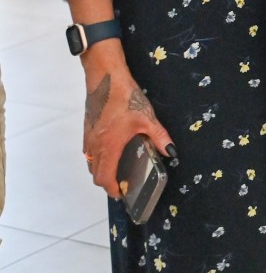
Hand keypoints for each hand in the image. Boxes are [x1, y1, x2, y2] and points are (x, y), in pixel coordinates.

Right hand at [83, 66, 175, 199]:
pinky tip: (111, 150)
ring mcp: (88, 137)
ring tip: (117, 168)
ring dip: (101, 169)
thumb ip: (159, 137)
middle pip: (95, 173)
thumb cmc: (125, 98)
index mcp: (109, 147)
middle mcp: (94, 146)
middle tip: (122, 183)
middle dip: (107, 182)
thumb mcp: (147, 119)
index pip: (105, 177)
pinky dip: (97, 157)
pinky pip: (88, 151)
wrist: (106, 79)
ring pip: (90, 162)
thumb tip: (171, 151)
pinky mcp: (87, 129)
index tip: (121, 194)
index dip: (112, 189)